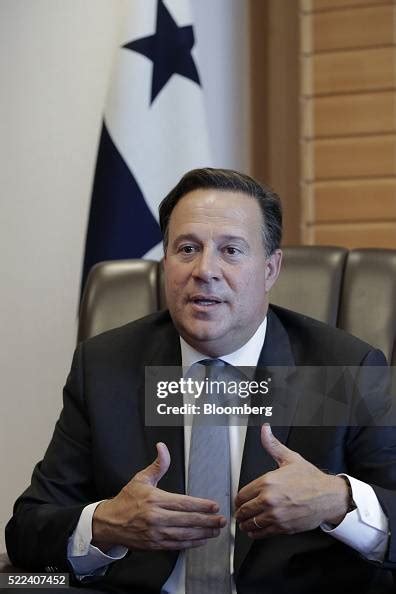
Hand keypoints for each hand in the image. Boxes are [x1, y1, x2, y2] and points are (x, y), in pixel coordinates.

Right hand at [92, 442, 225, 550]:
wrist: (109, 523)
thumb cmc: (126, 500)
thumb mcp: (141, 479)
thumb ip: (157, 465)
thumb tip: (162, 447)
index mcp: (154, 499)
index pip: (183, 503)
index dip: (201, 505)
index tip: (214, 506)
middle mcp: (156, 517)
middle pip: (187, 520)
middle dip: (207, 520)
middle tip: (221, 520)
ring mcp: (155, 533)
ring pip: (184, 534)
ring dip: (202, 533)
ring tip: (215, 530)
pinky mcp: (154, 544)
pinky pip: (177, 545)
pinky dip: (191, 543)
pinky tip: (201, 540)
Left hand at [235, 425, 348, 537]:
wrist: (328, 496)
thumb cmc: (311, 479)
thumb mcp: (290, 458)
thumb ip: (273, 445)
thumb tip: (265, 431)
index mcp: (267, 482)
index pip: (242, 494)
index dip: (238, 499)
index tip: (239, 501)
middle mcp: (269, 499)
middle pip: (244, 510)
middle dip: (240, 512)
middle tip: (240, 513)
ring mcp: (275, 515)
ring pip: (251, 523)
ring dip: (245, 524)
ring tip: (244, 523)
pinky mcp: (283, 528)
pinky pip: (262, 533)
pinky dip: (255, 533)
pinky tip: (254, 530)